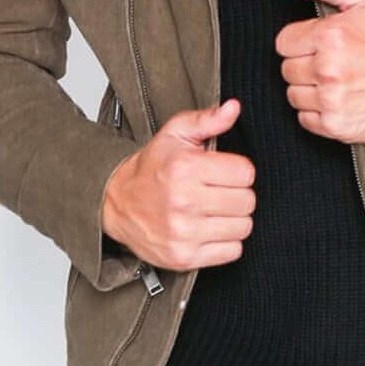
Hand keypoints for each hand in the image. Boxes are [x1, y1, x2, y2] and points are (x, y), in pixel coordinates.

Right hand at [101, 96, 254, 269]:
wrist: (117, 202)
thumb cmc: (151, 168)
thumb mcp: (175, 134)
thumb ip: (207, 120)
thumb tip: (234, 108)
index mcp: (186, 168)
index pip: (245, 173)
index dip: (238, 171)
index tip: (223, 173)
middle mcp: (184, 202)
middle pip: (247, 202)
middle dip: (237, 195)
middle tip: (219, 193)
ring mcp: (184, 233)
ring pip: (243, 228)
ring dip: (234, 220)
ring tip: (214, 212)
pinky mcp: (184, 257)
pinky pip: (232, 251)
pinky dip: (227, 242)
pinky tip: (210, 230)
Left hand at [275, 0, 364, 143]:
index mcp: (330, 36)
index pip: (283, 42)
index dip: (301, 41)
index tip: (321, 44)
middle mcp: (328, 70)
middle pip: (287, 70)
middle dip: (306, 64)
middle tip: (335, 63)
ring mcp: (332, 101)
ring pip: (293, 95)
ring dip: (310, 90)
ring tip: (338, 82)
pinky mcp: (337, 127)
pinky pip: (305, 120)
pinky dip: (318, 113)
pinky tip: (340, 100)